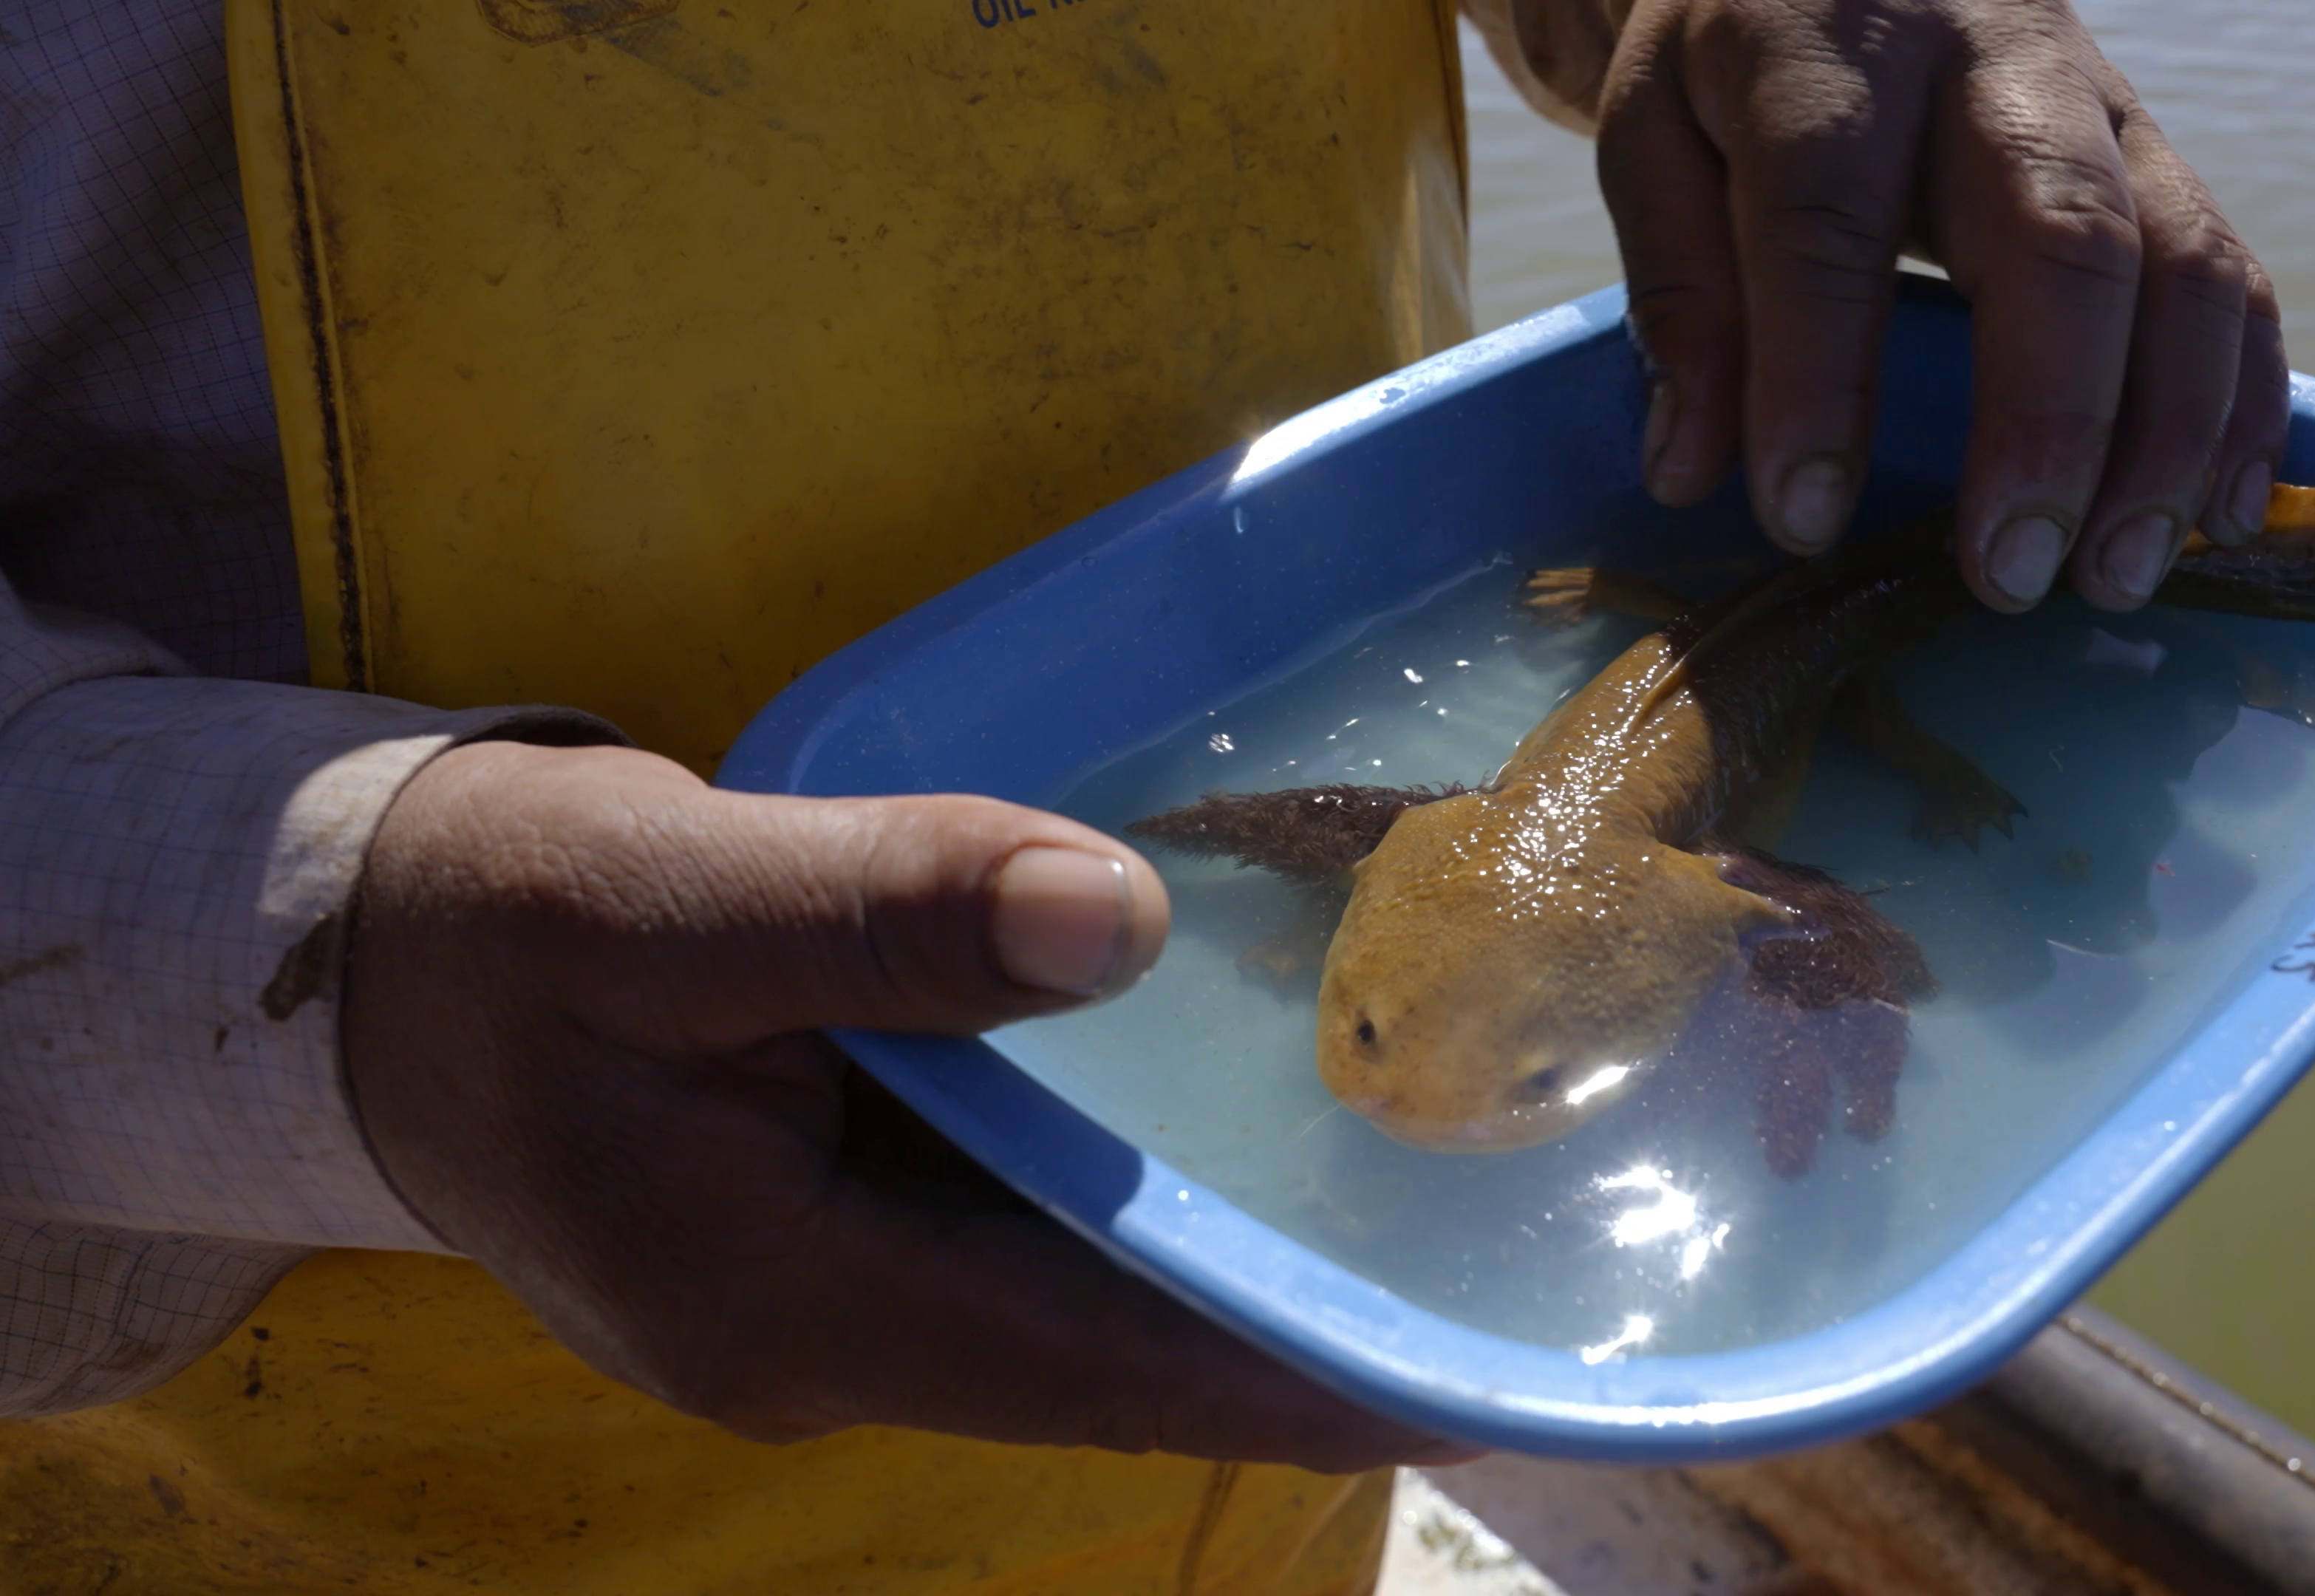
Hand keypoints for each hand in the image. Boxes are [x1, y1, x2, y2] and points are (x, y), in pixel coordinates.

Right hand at [345, 740, 1456, 1469]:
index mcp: (780, 1294)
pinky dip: (1125, 1239)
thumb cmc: (492, 921)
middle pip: (1100, 1364)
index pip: (1095, 1359)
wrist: (358, 973)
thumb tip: (1118, 918)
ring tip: (1402, 1227)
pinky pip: (1011, 1273)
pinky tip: (1224, 1170)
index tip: (1454, 1359)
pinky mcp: (825, 1261)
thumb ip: (882, 906)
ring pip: (1064, 1329)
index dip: (1282, 1365)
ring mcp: (820, 1321)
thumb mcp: (663, 886)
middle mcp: (815, 1349)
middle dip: (1281, 1339)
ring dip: (1214, 1293)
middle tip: (1476, 1276)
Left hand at [1596, 0, 2288, 610]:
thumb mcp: (1656, 137)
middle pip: (2062, 232)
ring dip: (2169, 435)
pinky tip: (2221, 514)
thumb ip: (1676, 292)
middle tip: (2010, 576)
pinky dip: (2247, 404)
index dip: (1821, 379)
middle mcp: (1998, 64)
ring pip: (2182, 261)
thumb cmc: (1741, 66)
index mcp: (1838, 51)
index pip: (1832, 219)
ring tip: (2115, 575)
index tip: (1802, 518)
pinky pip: (2239, 276)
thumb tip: (1692, 468)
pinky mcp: (2164, 159)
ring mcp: (2107, 107)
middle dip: (2050, 421)